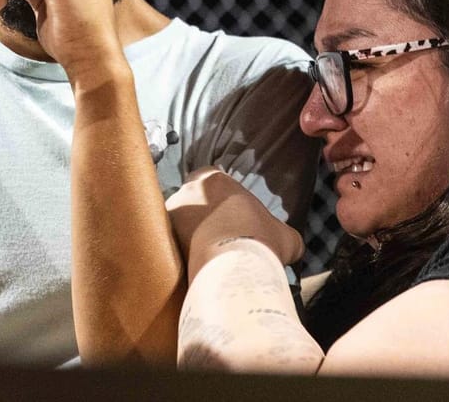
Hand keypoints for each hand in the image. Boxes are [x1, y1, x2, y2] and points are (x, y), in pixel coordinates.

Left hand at [166, 167, 304, 279]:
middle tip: (215, 239)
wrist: (233, 265)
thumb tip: (289, 245)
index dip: (218, 198)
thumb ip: (282, 233)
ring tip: (204, 258)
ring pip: (175, 224)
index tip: (227, 216)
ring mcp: (169, 215)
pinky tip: (193, 269)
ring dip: (186, 237)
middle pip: (189, 201)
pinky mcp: (159, 240)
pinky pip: (167, 246)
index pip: (209, 179)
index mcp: (212, 178)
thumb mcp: (284, 235)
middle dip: (198, 217)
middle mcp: (185, 190)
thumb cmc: (260, 240)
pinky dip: (178, 256)